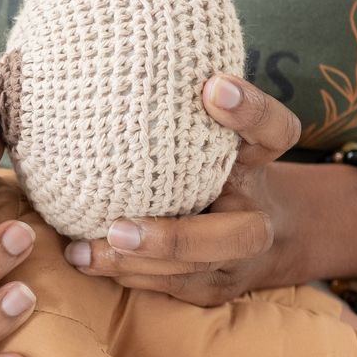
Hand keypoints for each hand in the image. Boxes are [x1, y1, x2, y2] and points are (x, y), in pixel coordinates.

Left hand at [65, 73, 303, 306]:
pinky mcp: (216, 289)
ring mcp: (240, 259)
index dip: (250, 111)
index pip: (274, 131)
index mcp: (258, 162)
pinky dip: (128, 275)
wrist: (264, 234)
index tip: (212, 86)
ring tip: (82, 250)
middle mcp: (258, 213)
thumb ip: (178, 110)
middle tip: (117, 229)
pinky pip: (172, 288)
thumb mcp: (210, 135)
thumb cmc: (213, 168)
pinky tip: (84, 259)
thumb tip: (105, 68)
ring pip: (195, 273)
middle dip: (174, 239)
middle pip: (238, 235)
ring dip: (135, 264)